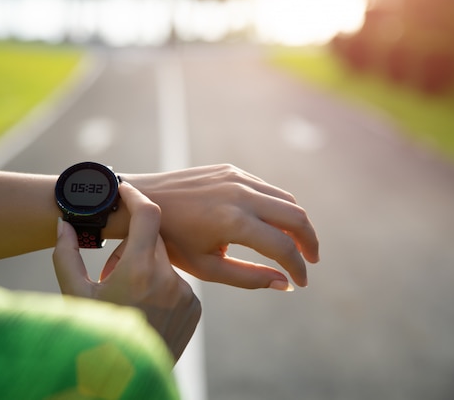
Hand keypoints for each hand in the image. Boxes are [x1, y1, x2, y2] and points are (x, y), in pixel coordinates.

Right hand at [52, 182, 200, 361]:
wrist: (122, 379)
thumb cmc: (94, 336)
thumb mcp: (74, 295)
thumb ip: (65, 254)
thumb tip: (62, 224)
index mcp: (138, 270)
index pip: (147, 214)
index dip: (135, 196)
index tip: (124, 190)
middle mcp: (168, 279)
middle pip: (153, 240)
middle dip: (133, 246)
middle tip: (113, 271)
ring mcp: (185, 295)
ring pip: (164, 264)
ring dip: (147, 269)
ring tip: (129, 298)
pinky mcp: (194, 308)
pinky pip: (177, 284)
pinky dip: (161, 287)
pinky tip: (145, 309)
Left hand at [125, 164, 318, 289]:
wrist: (142, 202)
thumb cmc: (170, 241)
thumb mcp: (207, 268)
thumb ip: (248, 278)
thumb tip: (283, 284)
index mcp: (234, 222)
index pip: (283, 246)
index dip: (298, 267)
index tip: (301, 283)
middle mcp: (241, 194)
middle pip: (296, 216)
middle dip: (309, 241)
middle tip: (310, 260)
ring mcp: (237, 177)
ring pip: (286, 198)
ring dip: (298, 222)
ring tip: (296, 244)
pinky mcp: (231, 170)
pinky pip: (267, 188)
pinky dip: (279, 206)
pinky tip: (273, 224)